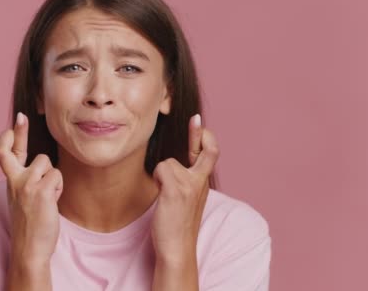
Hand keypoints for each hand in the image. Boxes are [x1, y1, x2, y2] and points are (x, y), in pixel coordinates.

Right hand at [0, 112, 63, 265]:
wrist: (29, 248)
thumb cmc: (30, 226)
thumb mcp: (23, 199)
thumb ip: (27, 181)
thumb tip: (39, 165)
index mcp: (10, 182)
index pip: (4, 154)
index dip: (9, 137)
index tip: (14, 122)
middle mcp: (15, 181)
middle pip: (13, 151)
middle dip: (18, 131)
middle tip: (21, 116)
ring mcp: (26, 185)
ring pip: (48, 164)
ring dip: (53, 177)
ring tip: (48, 197)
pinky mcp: (41, 192)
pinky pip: (57, 176)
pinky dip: (58, 187)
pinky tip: (53, 201)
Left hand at [150, 114, 219, 263]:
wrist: (177, 249)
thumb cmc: (177, 227)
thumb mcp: (185, 201)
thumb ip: (185, 181)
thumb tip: (172, 165)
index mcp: (203, 184)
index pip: (210, 154)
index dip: (204, 137)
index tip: (197, 121)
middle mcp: (201, 182)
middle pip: (208, 150)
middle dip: (200, 132)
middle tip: (195, 118)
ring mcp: (191, 185)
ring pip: (169, 163)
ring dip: (161, 174)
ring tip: (164, 195)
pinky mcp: (177, 189)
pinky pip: (162, 169)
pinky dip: (157, 178)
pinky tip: (160, 195)